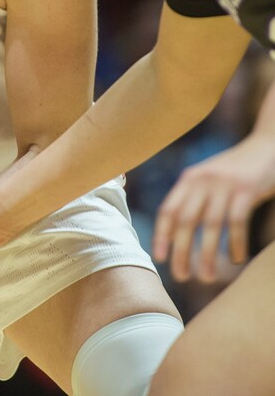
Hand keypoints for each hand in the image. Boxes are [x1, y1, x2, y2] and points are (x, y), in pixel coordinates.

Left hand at [153, 133, 274, 281]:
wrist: (267, 146)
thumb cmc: (236, 170)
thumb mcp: (209, 178)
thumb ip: (195, 198)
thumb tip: (177, 234)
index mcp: (189, 179)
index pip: (168, 210)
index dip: (161, 235)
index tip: (159, 259)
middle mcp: (202, 180)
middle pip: (185, 221)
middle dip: (181, 251)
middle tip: (182, 277)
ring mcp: (224, 184)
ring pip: (210, 225)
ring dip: (206, 254)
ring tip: (206, 277)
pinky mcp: (246, 189)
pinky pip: (236, 222)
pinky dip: (235, 243)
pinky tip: (236, 259)